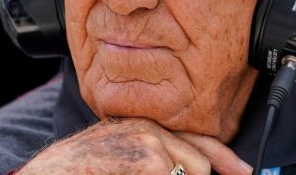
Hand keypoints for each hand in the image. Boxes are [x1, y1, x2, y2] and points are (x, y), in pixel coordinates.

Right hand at [18, 118, 252, 174]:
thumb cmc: (81, 169)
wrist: (50, 173)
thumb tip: (195, 169)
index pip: (199, 141)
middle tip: (163, 174)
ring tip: (130, 173)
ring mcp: (151, 145)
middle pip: (201, 163)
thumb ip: (156, 156)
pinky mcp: (149, 162)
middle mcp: (151, 128)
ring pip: (192, 174)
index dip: (226, 160)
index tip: (245, 171)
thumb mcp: (121, 152)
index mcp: (145, 125)